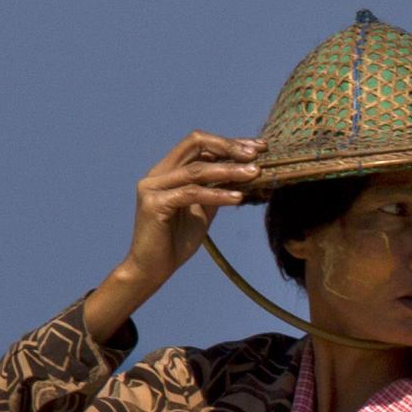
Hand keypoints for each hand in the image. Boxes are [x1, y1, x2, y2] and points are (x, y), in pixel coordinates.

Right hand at [84, 132, 263, 341]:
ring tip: (255, 173)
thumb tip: (246, 177)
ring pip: (196, 170)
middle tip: (258, 154)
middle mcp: (158, 173)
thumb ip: (217, 191)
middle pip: (195, 144)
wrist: (153, 268)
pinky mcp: (154, 205)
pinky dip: (216, 194)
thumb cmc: (177, 241)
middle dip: (229, 147)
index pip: (199, 144)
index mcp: (168, 170)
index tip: (259, 146)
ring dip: (229, 170)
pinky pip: (191, 194)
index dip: (229, 142)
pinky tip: (238, 197)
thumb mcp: (203, 211)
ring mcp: (153, 187)